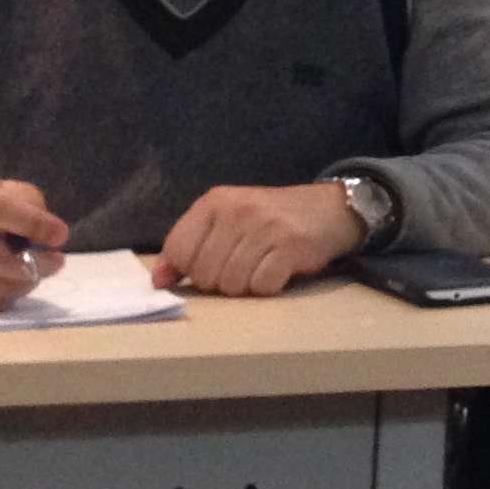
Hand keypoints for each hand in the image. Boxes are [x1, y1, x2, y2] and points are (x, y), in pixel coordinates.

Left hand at [152, 183, 366, 295]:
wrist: (330, 207)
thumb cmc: (271, 219)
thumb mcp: (228, 221)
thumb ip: (192, 245)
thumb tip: (159, 281)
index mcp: (215, 201)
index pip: (178, 249)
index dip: (186, 270)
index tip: (206, 269)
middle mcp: (238, 210)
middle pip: (204, 273)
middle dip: (220, 281)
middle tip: (242, 266)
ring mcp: (265, 226)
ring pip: (232, 284)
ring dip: (246, 286)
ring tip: (261, 268)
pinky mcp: (291, 246)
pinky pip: (262, 287)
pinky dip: (269, 287)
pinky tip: (279, 271)